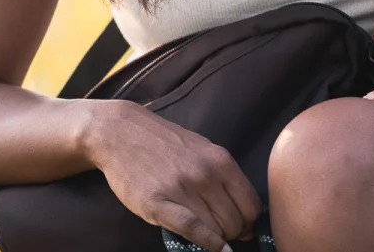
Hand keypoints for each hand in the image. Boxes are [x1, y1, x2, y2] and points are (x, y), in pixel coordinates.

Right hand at [82, 100, 260, 251]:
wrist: (122, 133)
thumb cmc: (166, 143)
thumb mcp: (203, 150)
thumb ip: (224, 176)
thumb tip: (246, 211)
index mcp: (220, 160)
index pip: (251, 204)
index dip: (251, 222)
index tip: (245, 229)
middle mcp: (205, 174)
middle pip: (235, 220)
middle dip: (234, 233)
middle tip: (226, 234)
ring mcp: (181, 189)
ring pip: (216, 228)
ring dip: (218, 238)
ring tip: (212, 236)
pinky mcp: (157, 203)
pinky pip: (191, 229)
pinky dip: (207, 243)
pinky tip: (213, 247)